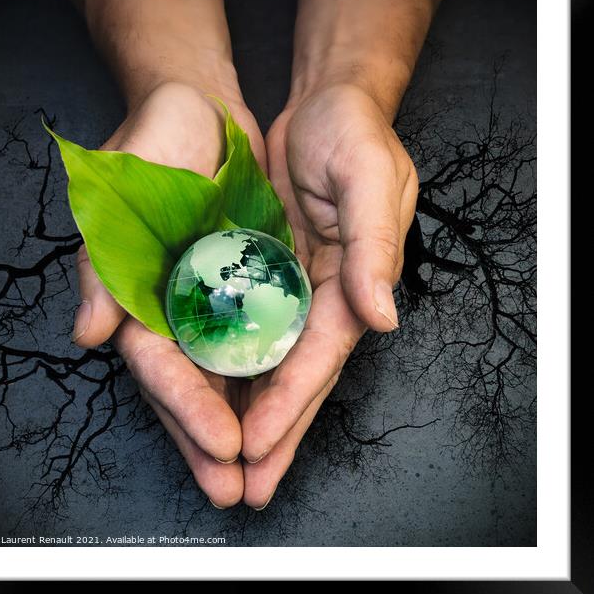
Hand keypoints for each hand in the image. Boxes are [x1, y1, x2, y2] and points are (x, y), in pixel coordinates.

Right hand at [72, 81, 265, 507]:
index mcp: (134, 294)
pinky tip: (285, 414)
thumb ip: (101, 264)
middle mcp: (171, 305)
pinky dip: (268, 376)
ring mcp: (209, 298)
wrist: (197, 108)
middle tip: (237, 491)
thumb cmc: (152, 140)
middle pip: (189, 384)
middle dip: (210, 439)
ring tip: (263, 474)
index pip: (158, 364)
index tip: (223, 446)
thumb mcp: (117, 190)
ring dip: (243, 422)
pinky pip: (257, 339)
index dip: (186, 407)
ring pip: (224, 374)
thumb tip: (88, 335)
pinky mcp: (244, 285)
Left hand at [238, 83, 418, 507]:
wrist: (325, 106)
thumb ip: (375, 244)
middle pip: (295, 375)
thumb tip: (382, 316)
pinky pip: (245, 327)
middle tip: (243, 487)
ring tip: (225, 464)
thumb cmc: (354, 134)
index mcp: (352, 282)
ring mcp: (290, 286)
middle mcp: (321, 295)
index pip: (318, 356)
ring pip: (268, 361)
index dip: (290, 403)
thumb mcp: (369, 176)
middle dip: (273, 433)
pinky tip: (212, 396)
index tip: (257, 446)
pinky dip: (231, 365)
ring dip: (249, 412)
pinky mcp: (262, 271)